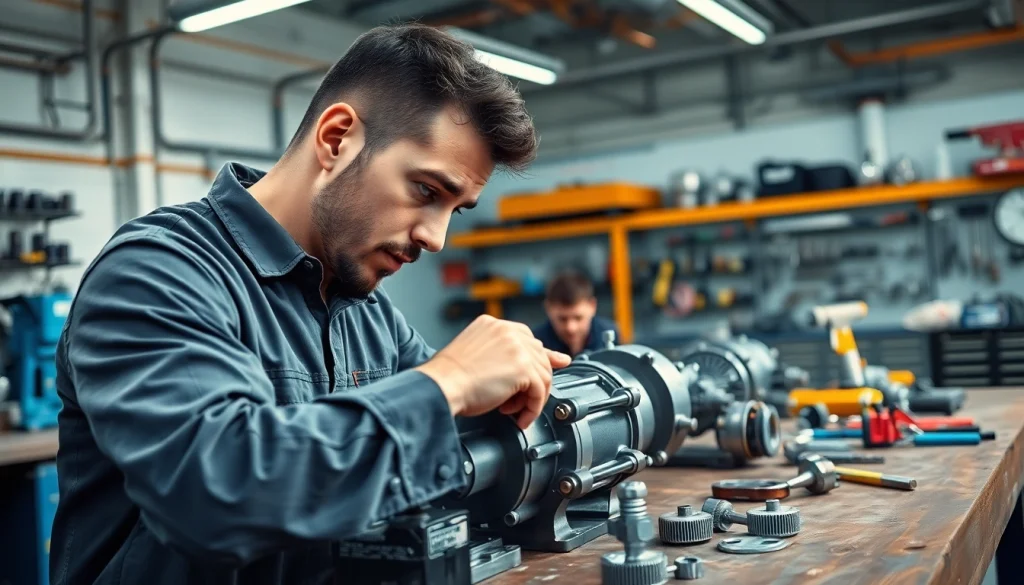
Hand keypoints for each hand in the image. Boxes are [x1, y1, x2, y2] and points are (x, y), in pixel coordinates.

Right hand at [415, 315, 571, 428]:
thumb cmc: (449, 378)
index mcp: (494, 325)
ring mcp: (518, 347)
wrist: (441, 385)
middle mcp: (508, 331)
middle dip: (533, 383)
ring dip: (531, 398)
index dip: (533, 361)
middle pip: (538, 357)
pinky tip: (520, 418)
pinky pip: (539, 391)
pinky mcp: (523, 367)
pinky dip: (533, 409)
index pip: (527, 340)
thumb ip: (500, 356)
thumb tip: (529, 367)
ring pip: (543, 375)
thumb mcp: (476, 356)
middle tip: (519, 402)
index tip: (538, 377)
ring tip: (515, 411)